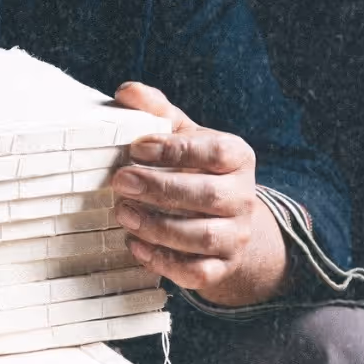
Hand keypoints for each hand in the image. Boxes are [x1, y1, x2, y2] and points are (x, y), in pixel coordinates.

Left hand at [111, 82, 290, 308]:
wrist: (225, 223)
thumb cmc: (196, 171)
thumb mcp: (182, 136)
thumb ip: (157, 112)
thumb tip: (126, 92)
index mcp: (237, 157)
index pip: (216, 152)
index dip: (177, 150)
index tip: (137, 147)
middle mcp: (243, 197)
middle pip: (209, 195)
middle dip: (161, 189)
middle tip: (120, 182)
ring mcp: (235, 235)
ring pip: (202, 236)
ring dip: (158, 227)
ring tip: (123, 213)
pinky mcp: (222, 267)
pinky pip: (197, 272)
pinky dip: (164, 262)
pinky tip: (136, 246)